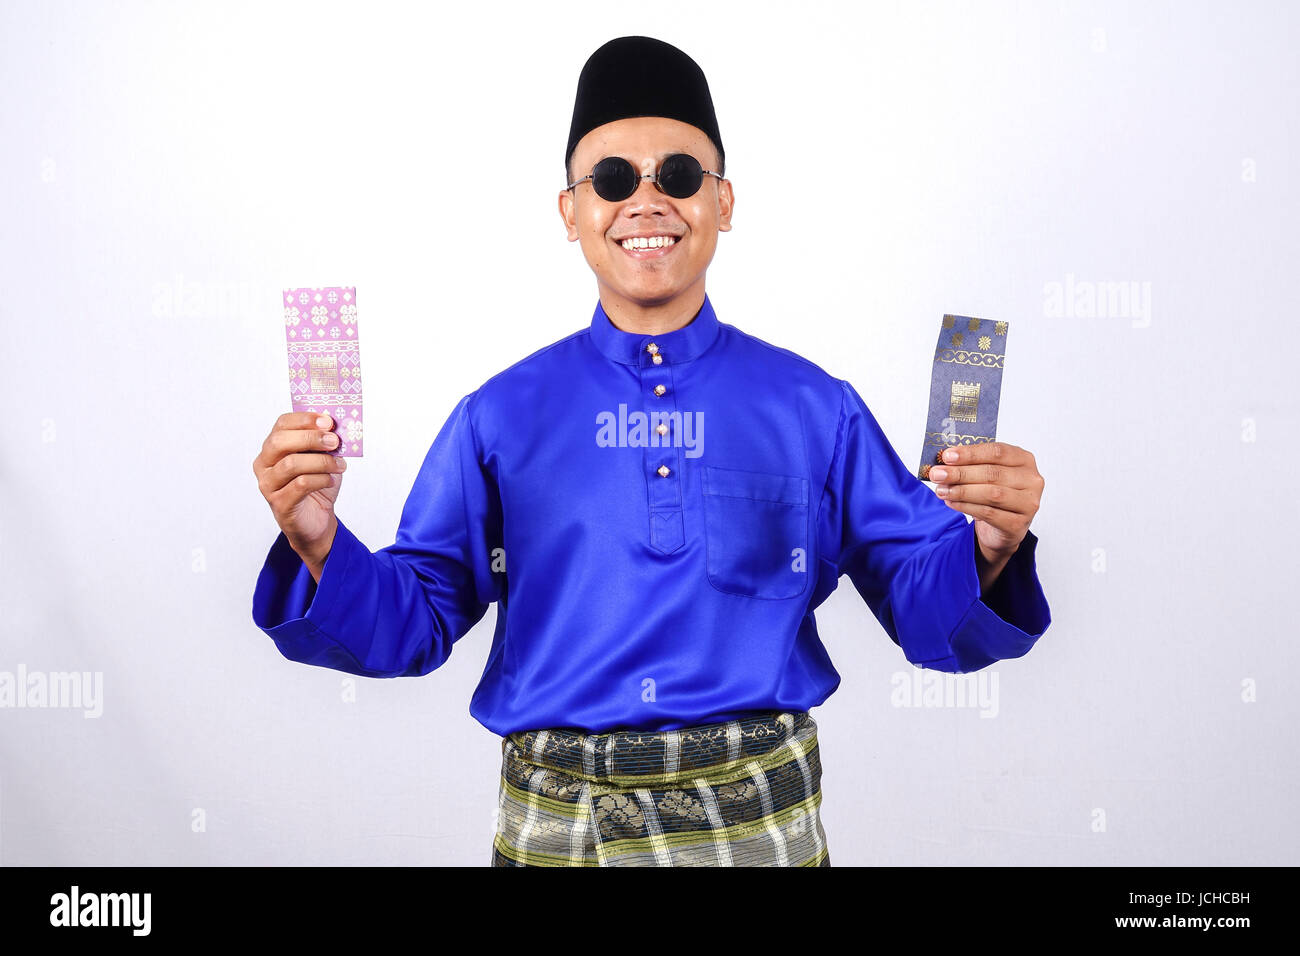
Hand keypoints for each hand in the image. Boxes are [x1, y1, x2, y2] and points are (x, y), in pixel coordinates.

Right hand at [252, 412, 346, 573]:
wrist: (316, 521)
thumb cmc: (317, 486)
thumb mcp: (322, 458)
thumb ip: (324, 441)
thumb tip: (335, 424)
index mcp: (273, 448)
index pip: (281, 424)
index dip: (304, 419)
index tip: (328, 421)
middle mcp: (264, 464)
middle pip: (280, 442)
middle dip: (311, 438)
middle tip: (334, 441)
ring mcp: (268, 484)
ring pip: (292, 464)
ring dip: (321, 461)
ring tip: (340, 465)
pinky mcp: (279, 503)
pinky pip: (301, 485)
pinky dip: (321, 479)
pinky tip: (330, 480)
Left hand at [927, 441, 1042, 560]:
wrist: (1004, 527)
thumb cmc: (995, 494)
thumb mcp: (987, 475)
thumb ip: (971, 465)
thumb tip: (944, 462)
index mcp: (1024, 460)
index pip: (997, 452)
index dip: (970, 453)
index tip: (947, 456)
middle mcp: (1032, 480)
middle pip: (992, 473)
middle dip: (960, 473)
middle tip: (937, 474)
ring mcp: (1028, 503)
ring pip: (991, 494)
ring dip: (962, 491)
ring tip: (941, 490)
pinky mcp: (1018, 523)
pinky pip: (989, 513)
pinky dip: (966, 506)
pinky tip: (951, 502)